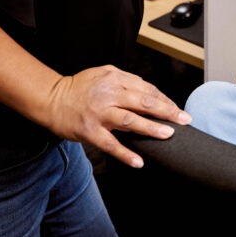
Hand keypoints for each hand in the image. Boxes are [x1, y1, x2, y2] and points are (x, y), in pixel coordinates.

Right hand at [44, 65, 191, 167]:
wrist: (51, 99)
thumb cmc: (80, 88)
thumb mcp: (103, 74)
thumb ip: (126, 81)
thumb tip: (151, 92)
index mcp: (115, 79)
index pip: (147, 89)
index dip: (165, 100)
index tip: (177, 109)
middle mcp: (109, 94)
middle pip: (144, 102)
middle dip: (167, 111)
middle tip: (184, 119)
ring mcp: (99, 113)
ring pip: (130, 120)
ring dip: (151, 128)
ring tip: (168, 134)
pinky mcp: (89, 131)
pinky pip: (111, 144)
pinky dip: (125, 154)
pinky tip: (138, 161)